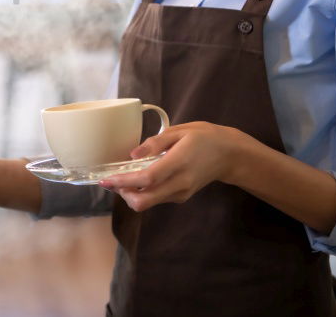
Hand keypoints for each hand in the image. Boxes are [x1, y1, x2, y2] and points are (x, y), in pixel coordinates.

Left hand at [98, 122, 248, 211]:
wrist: (228, 154)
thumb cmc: (204, 137)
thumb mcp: (180, 131)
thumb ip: (155, 142)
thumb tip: (133, 154)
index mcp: (178, 162)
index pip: (147, 179)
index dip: (124, 181)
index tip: (106, 179)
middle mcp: (179, 183)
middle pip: (144, 201)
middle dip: (123, 193)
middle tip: (113, 179)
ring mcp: (181, 193)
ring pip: (148, 203)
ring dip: (131, 194)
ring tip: (124, 177)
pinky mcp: (181, 197)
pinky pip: (156, 199)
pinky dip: (143, 192)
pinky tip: (139, 178)